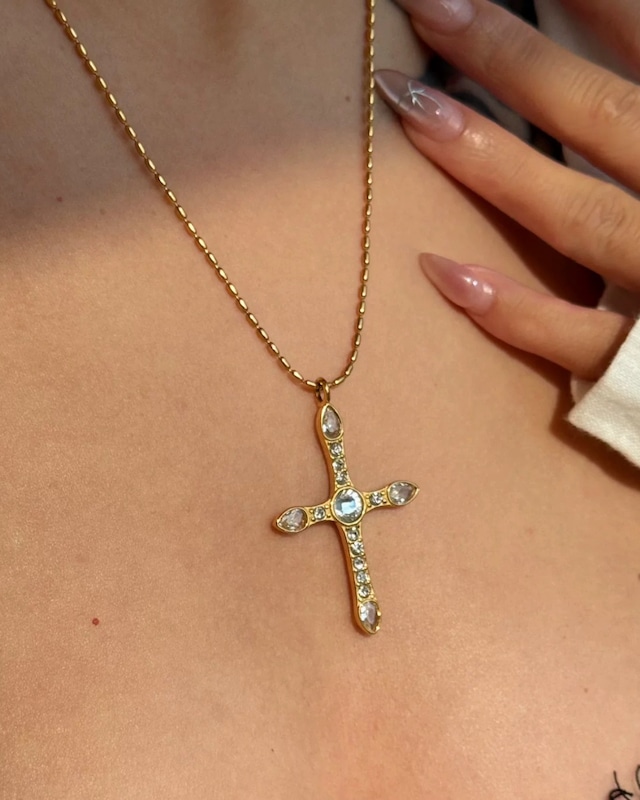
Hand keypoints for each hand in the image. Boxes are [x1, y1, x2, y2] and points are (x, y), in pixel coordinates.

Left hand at [375, 0, 639, 380]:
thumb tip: (608, 79)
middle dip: (511, 56)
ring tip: (411, 108)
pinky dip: (511, 309)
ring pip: (579, 216)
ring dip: (493, 161)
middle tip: (430, 5)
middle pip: (599, 115)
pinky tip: (440, 270)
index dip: (594, 6)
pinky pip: (576, 338)